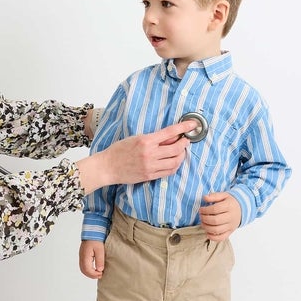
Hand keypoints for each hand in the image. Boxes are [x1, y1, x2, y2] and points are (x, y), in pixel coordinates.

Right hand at [76, 120, 191, 193]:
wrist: (108, 166)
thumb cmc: (119, 150)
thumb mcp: (135, 138)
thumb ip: (153, 138)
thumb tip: (170, 136)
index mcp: (146, 141)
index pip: (170, 132)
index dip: (183, 128)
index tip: (192, 124)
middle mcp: (150, 154)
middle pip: (176, 148)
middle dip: (184, 143)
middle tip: (186, 140)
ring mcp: (151, 166)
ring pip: (175, 161)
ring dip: (181, 155)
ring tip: (180, 151)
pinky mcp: (150, 176)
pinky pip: (169, 171)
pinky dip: (175, 165)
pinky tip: (174, 161)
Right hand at [79, 240, 104, 278]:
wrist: (92, 231)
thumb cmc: (96, 239)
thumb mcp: (100, 249)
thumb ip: (100, 260)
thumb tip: (99, 270)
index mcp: (85, 256)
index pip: (87, 269)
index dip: (94, 274)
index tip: (101, 274)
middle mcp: (81, 256)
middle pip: (83, 270)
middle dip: (91, 275)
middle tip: (100, 275)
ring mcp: (81, 255)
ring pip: (82, 268)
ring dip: (89, 273)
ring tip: (98, 273)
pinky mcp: (83, 254)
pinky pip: (83, 265)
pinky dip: (88, 269)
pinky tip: (94, 268)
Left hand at [199, 192, 240, 240]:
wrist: (242, 209)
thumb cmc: (230, 202)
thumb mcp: (223, 195)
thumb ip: (214, 196)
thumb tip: (205, 198)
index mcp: (229, 206)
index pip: (215, 209)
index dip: (205, 210)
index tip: (201, 209)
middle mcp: (231, 217)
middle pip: (215, 221)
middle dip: (204, 219)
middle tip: (201, 216)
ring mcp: (231, 226)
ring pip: (217, 230)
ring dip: (206, 227)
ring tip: (202, 223)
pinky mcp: (230, 232)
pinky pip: (222, 237)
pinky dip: (213, 237)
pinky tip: (207, 232)